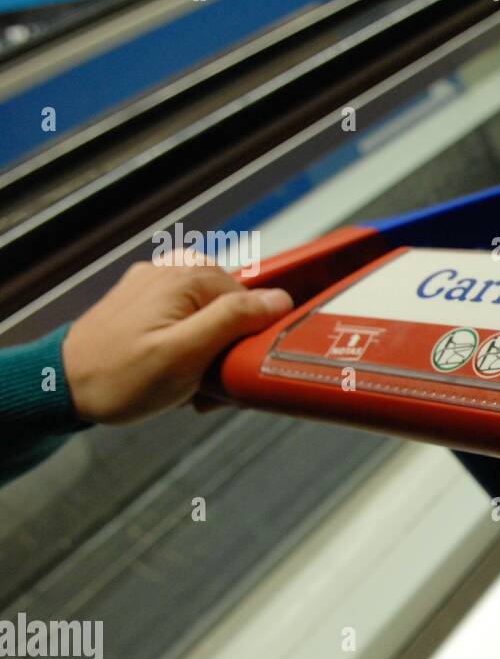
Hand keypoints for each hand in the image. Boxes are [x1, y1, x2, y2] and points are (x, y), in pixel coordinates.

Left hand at [62, 256, 292, 423]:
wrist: (60, 387)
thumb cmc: (119, 378)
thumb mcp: (187, 353)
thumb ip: (234, 319)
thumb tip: (279, 299)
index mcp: (187, 277)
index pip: (254, 302)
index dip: (250, 342)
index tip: (232, 375)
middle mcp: (172, 270)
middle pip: (233, 308)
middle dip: (229, 350)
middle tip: (208, 385)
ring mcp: (155, 284)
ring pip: (211, 316)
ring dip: (210, 352)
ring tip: (189, 382)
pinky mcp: (144, 300)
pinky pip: (187, 319)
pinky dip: (190, 347)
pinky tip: (176, 371)